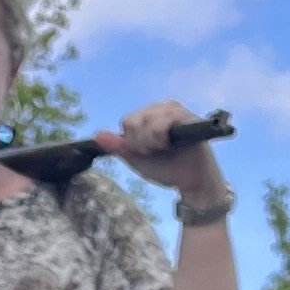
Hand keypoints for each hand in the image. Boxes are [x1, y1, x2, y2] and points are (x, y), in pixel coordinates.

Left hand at [98, 99, 227, 199]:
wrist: (191, 181)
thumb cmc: (167, 168)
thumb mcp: (137, 159)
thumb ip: (119, 147)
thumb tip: (97, 136)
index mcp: (147, 117)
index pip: (127, 121)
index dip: (133, 142)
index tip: (147, 152)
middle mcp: (160, 108)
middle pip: (133, 120)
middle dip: (141, 143)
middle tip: (157, 150)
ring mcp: (174, 109)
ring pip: (147, 120)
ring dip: (152, 141)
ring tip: (165, 147)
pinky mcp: (186, 115)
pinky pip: (163, 120)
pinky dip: (161, 137)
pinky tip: (171, 143)